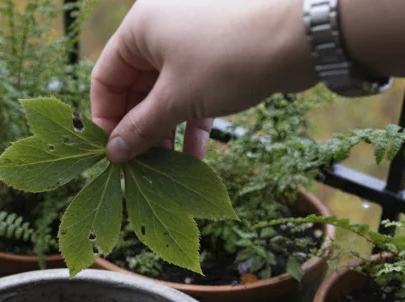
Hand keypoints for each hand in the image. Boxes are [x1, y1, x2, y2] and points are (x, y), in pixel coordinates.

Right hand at [90, 0, 315, 163]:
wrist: (298, 38)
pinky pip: (193, 94)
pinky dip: (191, 123)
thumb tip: (114, 154)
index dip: (106, 119)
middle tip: (139, 168)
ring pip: (166, 95)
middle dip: (139, 130)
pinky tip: (194, 159)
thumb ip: (140, 128)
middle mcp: (161, 30)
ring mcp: (191, 43)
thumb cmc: (228, 59)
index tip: (112, 154)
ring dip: (165, 132)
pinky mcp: (217, 58)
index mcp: (140, 28)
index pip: (106, 78)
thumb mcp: (177, 100)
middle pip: (136, 89)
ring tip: (166, 171)